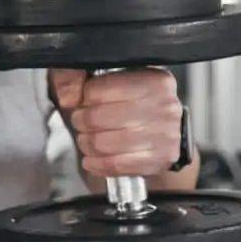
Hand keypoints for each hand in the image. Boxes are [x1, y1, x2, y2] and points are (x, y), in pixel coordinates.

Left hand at [50, 68, 182, 176]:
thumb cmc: (139, 101)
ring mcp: (163, 135)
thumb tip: (68, 98)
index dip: (84, 98)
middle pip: (96, 118)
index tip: (86, 101)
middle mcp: (162, 106)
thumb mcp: (113, 78)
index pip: (96, 90)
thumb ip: (78, 76)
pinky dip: (96, 164)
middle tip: (82, 121)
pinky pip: (114, 165)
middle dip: (80, 121)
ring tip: (88, 138)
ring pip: (102, 144)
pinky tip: (91, 159)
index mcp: (151, 80)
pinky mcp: (159, 160)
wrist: (172, 127)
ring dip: (86, 143)